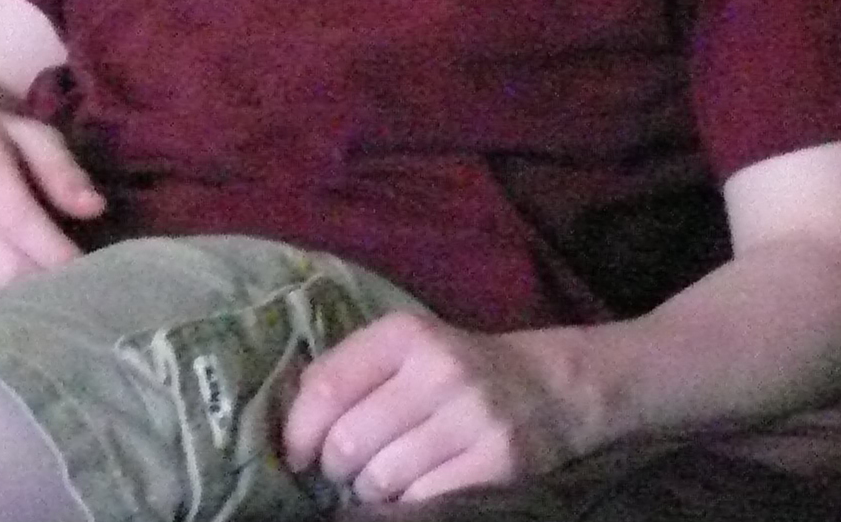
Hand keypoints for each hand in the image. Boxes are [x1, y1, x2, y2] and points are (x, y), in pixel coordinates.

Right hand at [0, 91, 103, 299]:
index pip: (14, 217)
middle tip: (77, 293)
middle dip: (44, 286)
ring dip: (19, 307)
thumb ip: (60, 168)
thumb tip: (93, 208)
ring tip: (50, 303)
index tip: (87, 269)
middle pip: (0, 266)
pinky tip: (15, 308)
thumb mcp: (26, 134)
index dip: (55, 251)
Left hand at [282, 313, 590, 504]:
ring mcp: (474, 417)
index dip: (299, 431)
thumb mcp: (405, 349)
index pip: (326, 387)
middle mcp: (440, 370)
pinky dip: (409, 505)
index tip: (297, 455)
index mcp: (405, 335)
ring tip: (380, 480)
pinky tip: (413, 491)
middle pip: (350, 440)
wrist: (550, 389)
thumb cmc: (456, 371)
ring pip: (383, 477)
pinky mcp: (500, 461)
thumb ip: (348, 372)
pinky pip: (425, 500)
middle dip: (336, 467)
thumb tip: (290, 426)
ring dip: (371, 490)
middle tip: (345, 471)